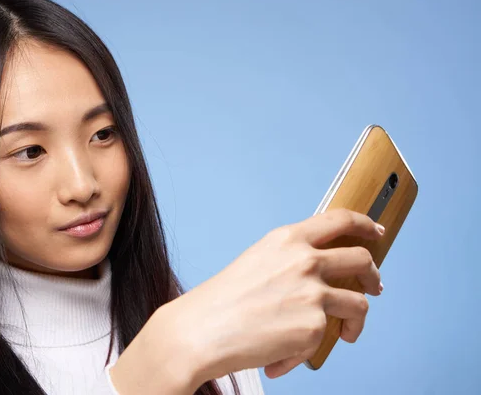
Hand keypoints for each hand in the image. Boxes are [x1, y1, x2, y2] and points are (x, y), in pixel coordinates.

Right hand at [164, 208, 383, 384]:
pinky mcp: (314, 326)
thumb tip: (320, 272)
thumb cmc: (222, 300)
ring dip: (356, 321)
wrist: (202, 330)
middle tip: (372, 287)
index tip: (375, 232)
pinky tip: (285, 357)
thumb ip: (291, 259)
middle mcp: (305, 260)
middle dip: (372, 275)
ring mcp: (313, 293)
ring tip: (346, 334)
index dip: (365, 224)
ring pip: (359, 304)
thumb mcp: (258, 261)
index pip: (340, 219)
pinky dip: (309, 350)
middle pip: (362, 259)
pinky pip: (328, 338)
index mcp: (288, 240)